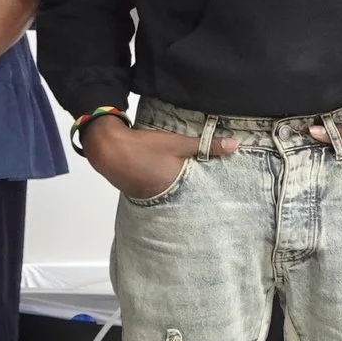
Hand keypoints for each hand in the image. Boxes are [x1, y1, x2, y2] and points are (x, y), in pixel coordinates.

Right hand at [82, 118, 237, 198]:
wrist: (106, 148)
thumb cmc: (144, 146)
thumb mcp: (178, 143)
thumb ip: (206, 146)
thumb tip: (235, 145)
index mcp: (178, 187)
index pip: (202, 194)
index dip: (213, 193)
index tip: (226, 197)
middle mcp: (165, 197)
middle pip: (188, 197)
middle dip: (199, 194)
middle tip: (215, 195)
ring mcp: (151, 197)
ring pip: (174, 195)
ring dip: (182, 190)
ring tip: (195, 187)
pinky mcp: (140, 193)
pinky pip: (160, 192)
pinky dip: (166, 187)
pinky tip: (169, 181)